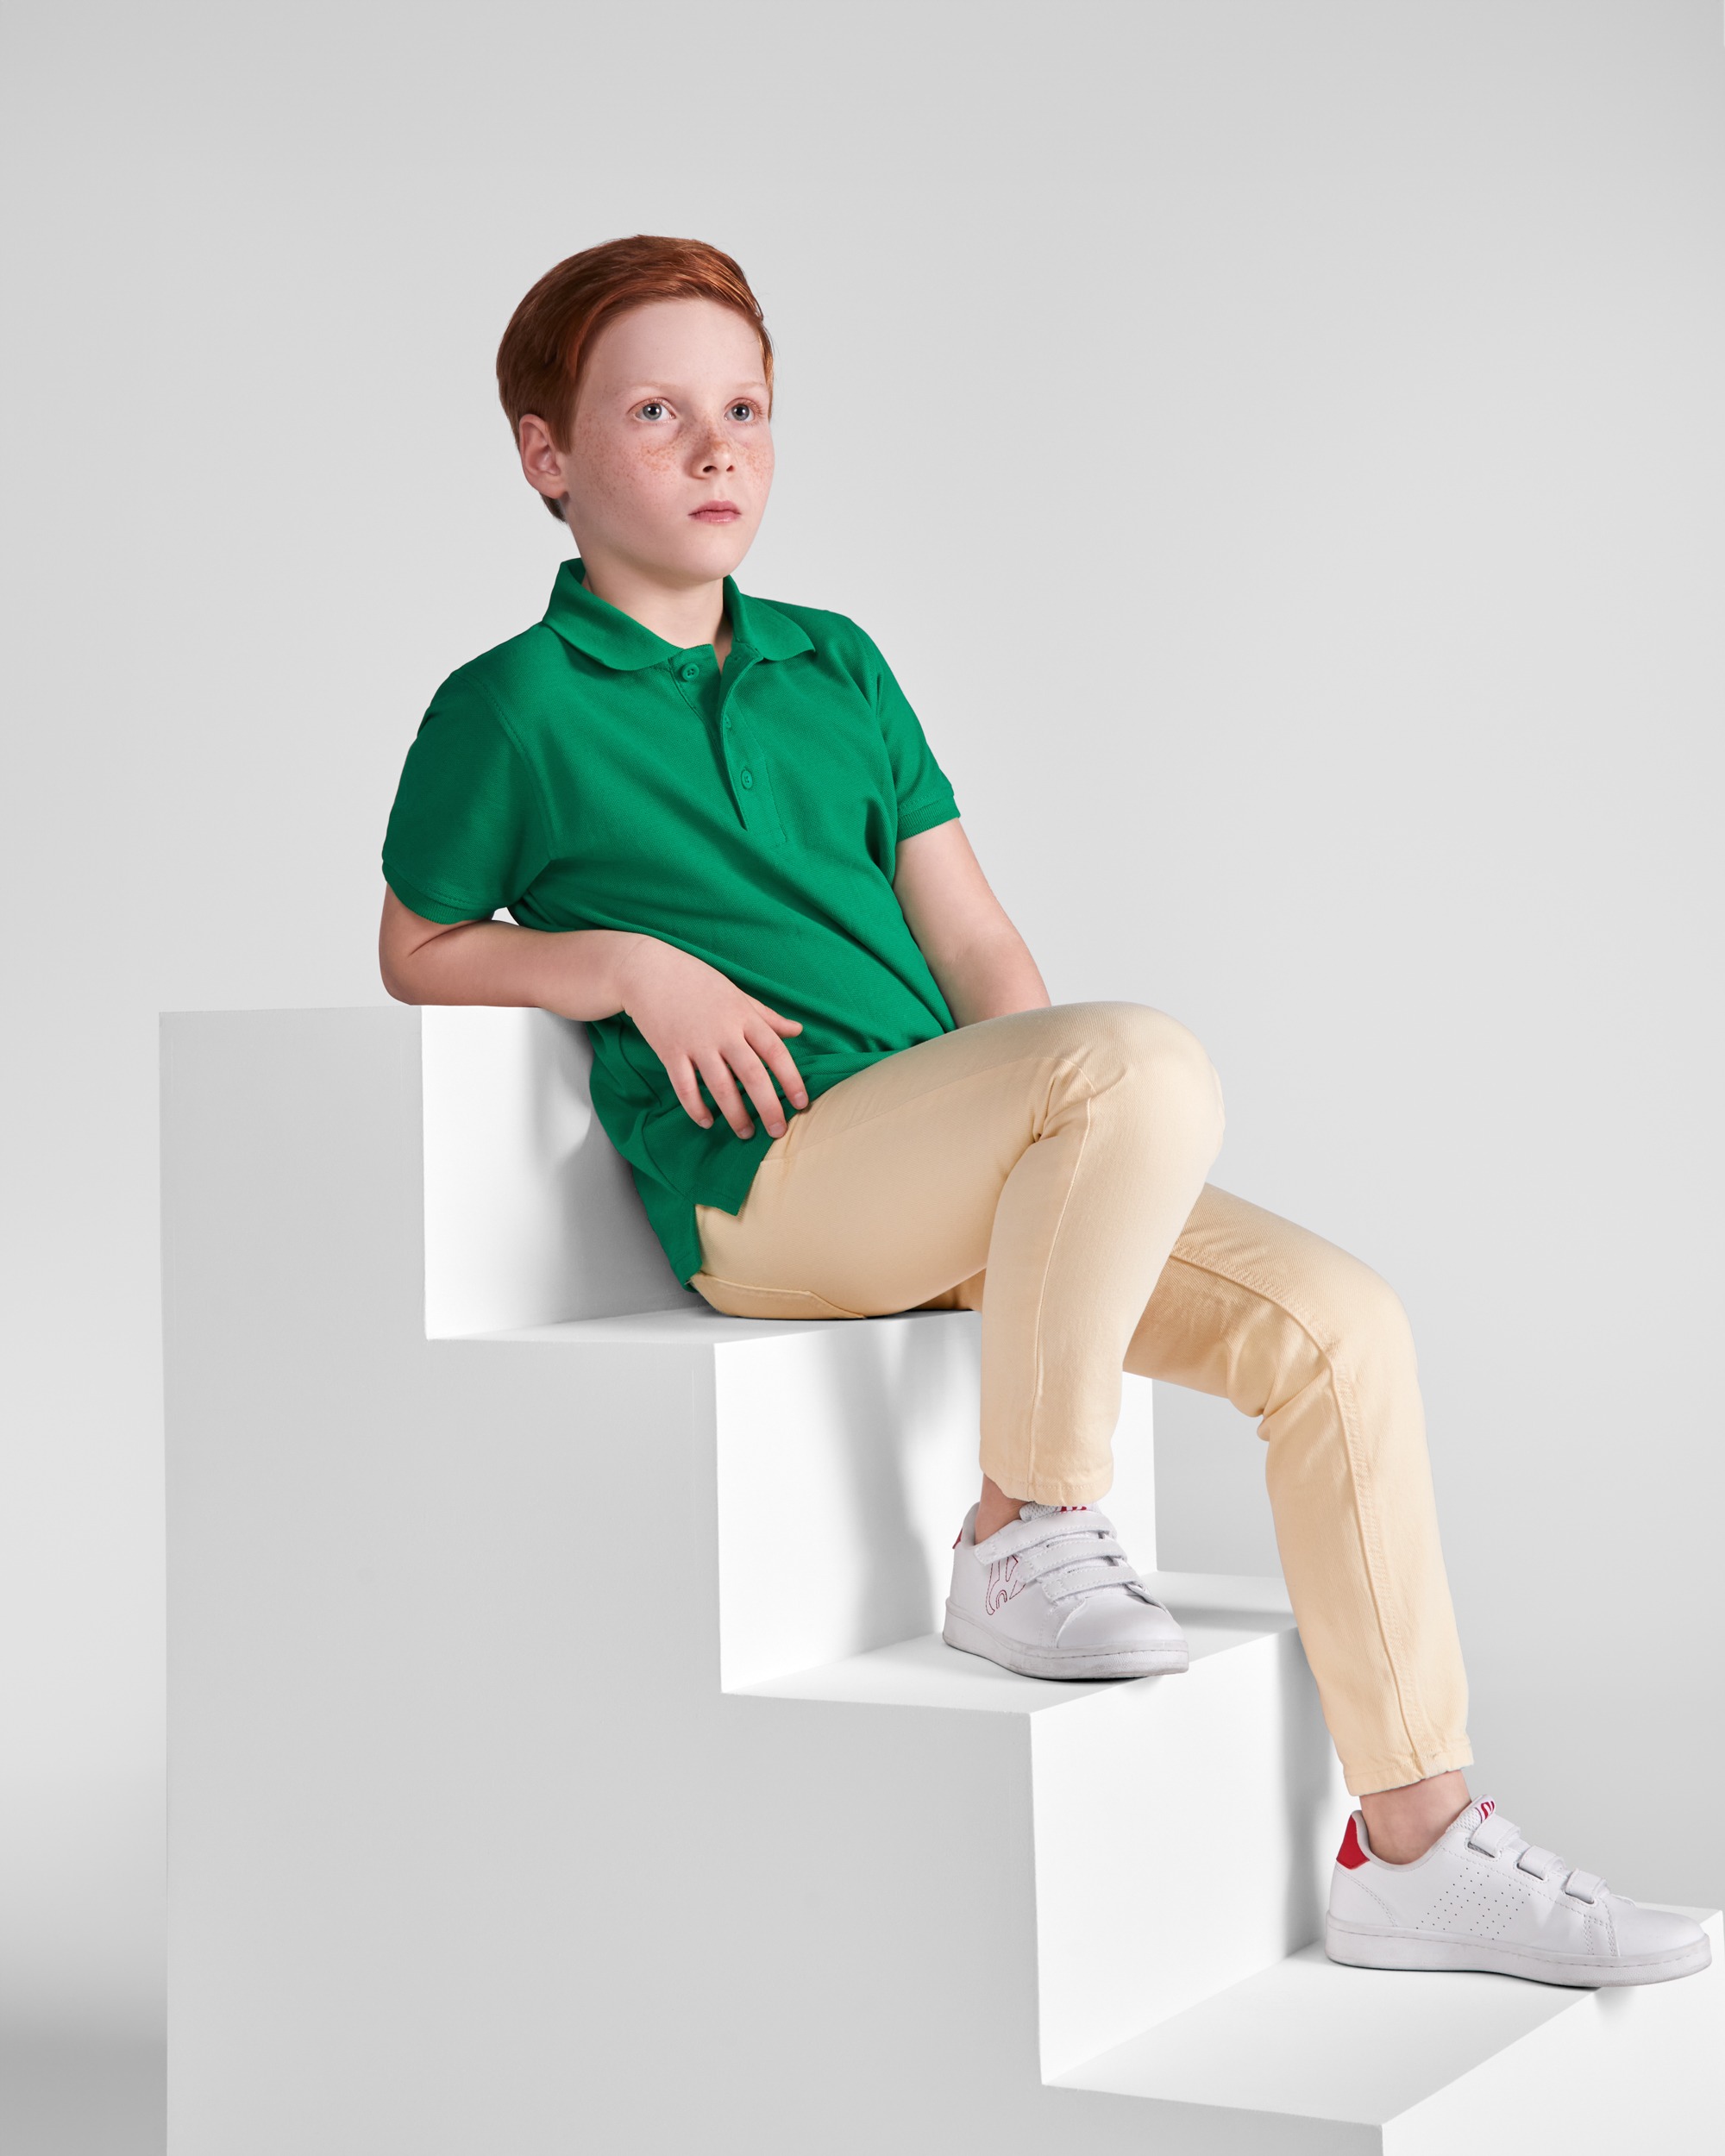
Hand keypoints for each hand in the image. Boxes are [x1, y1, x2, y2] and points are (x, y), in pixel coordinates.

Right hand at [614, 937, 807, 1139]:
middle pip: (752, 1075)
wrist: (648, 971)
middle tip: (778, 1132)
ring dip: (735, 1115)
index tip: (802, 1102)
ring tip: (746, 1133)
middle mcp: (723, 1032)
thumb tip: (797, 1031)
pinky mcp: (670, 1052)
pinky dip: (696, 1108)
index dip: (792, 1079)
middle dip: (768, 1107)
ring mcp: (696, 1043)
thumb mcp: (737, 994)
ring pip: (720, 1087)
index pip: (775, 1051)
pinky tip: (707, 1121)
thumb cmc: (697, 981)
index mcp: (743, 1016)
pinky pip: (685, 1088)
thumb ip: (767, 1017)